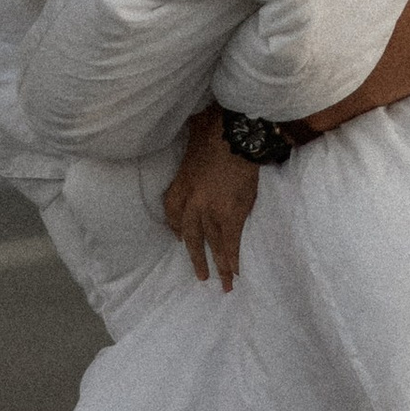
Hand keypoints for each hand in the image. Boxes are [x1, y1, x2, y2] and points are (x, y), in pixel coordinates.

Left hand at [163, 103, 261, 289]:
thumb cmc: (216, 129)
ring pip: (212, 244)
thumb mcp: (193, 135)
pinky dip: (233, 258)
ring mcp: (211, 212)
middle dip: (196, 257)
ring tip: (222, 283)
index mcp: (180, 184)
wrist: (237, 136)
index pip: (172, 212)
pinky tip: (236, 273)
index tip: (182, 237)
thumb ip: (191, 141)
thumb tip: (193, 127)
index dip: (177, 227)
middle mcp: (191, 203)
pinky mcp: (232, 216)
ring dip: (218, 265)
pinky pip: (231, 243)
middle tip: (201, 276)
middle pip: (191, 236)